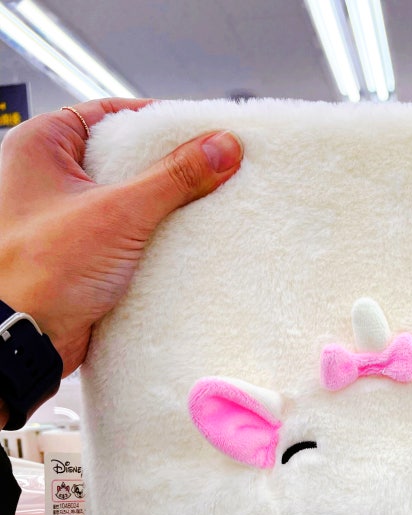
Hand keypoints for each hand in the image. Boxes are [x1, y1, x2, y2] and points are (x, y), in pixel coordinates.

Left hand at [0, 98, 242, 380]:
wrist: (24, 338)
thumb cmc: (40, 271)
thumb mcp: (118, 213)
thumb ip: (174, 178)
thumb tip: (222, 148)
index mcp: (41, 145)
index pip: (110, 114)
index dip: (157, 120)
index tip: (201, 131)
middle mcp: (49, 177)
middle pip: (123, 157)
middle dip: (167, 167)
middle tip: (210, 169)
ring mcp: (65, 218)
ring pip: (126, 199)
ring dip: (162, 207)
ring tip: (204, 204)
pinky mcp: (81, 254)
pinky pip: (125, 234)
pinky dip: (152, 238)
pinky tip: (182, 243)